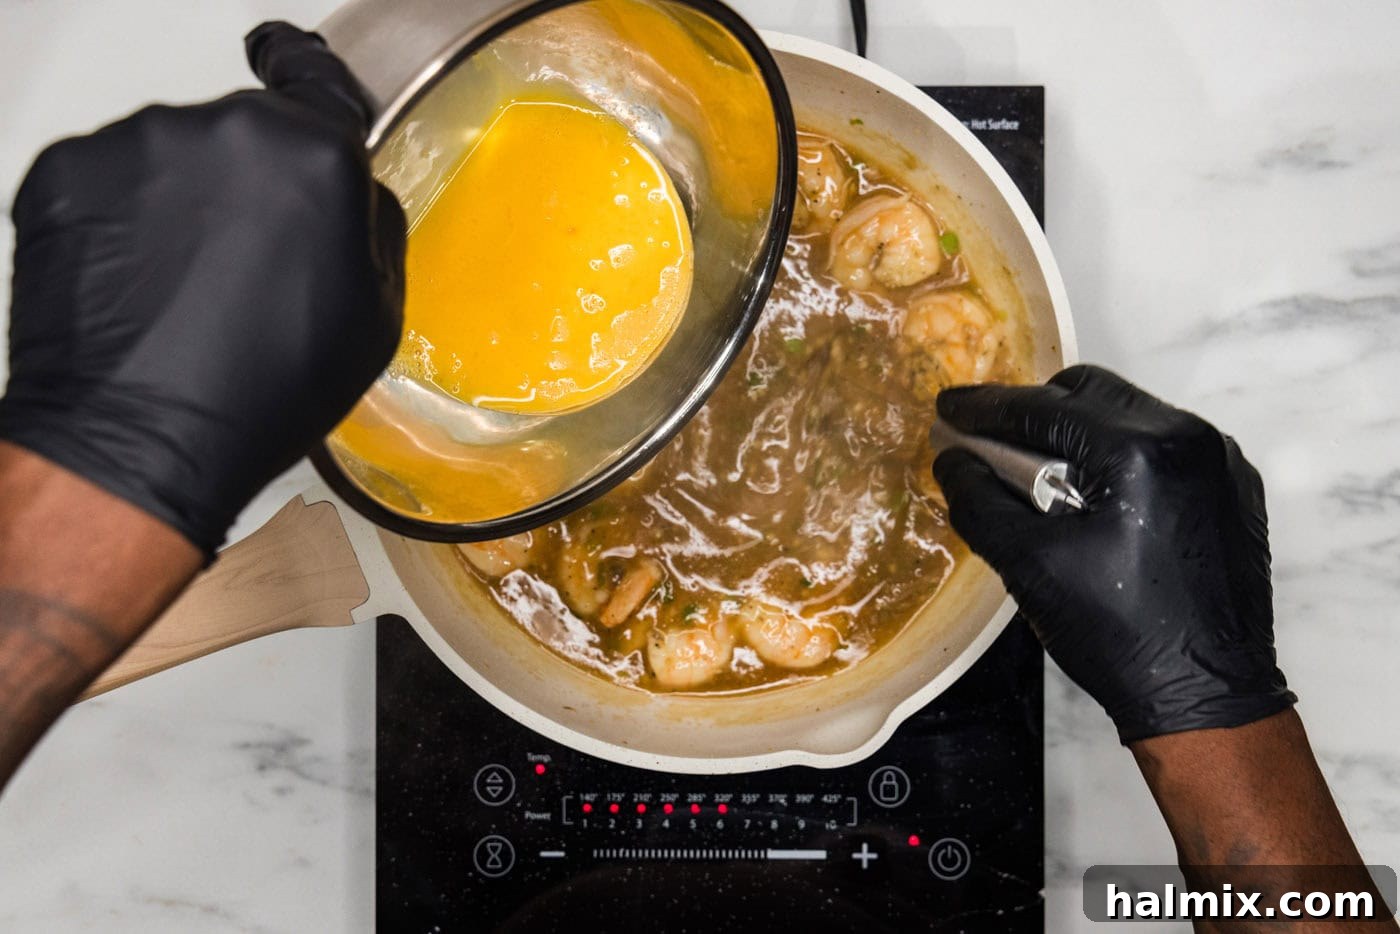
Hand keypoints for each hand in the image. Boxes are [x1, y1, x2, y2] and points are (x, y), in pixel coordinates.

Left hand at [0, 22, 404, 554]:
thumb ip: (371, 224)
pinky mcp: (62, 175)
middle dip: (249, 183)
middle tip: (245, 266)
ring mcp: (132, 148)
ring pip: (172, 156)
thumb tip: (352, 191)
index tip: (284, 58)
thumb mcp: (374, 318)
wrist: (138, 442)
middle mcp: (219, 130)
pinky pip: (108, 181)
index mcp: (310, 157)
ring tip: (184, 289)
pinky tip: (137, 286)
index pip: (313, 75)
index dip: (302, 68)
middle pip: (243, 133)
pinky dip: (121, 223)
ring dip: (180, 203)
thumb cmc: (259, 394)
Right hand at [932, 364, 1295, 741]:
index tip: (949, 407)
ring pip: (1129, 415)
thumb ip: (980, 503)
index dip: (986, 407)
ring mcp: (1218, 461)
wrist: (1204, 697)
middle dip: (1034, 414)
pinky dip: (1119, 457)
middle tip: (989, 443)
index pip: (1045, 408)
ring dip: (1077, 436)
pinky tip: (1093, 501)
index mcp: (1142, 451)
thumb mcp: (1029, 566)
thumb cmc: (1119, 636)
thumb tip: (952, 461)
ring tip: (1041, 482)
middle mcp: (1190, 439)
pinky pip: (1162, 447)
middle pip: (1092, 393)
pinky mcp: (1232, 488)